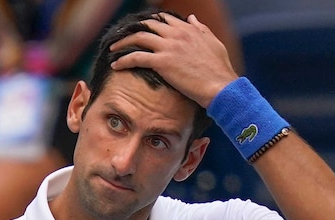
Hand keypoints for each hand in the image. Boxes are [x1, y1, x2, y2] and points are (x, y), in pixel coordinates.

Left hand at [109, 13, 238, 107]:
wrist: (220, 86)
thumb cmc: (219, 69)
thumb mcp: (213, 43)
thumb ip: (200, 29)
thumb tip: (191, 18)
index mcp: (188, 29)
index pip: (163, 19)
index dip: (149, 23)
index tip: (141, 30)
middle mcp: (176, 34)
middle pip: (147, 25)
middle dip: (132, 30)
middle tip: (122, 38)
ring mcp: (168, 47)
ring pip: (138, 37)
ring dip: (122, 42)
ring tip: (113, 49)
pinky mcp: (162, 62)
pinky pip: (136, 57)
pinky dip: (123, 60)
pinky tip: (115, 65)